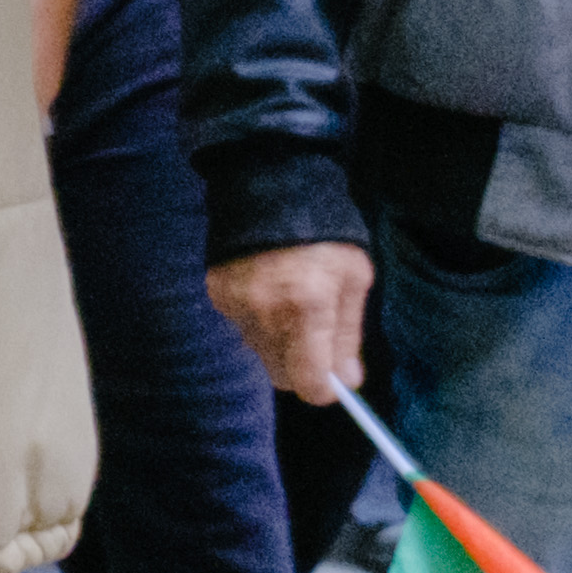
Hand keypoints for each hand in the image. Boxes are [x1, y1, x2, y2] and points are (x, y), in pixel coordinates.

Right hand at [205, 239, 371, 403]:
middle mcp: (265, 312)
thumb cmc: (326, 232)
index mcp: (307, 306)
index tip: (335, 380)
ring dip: (279, 342)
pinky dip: (258, 320)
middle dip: (302, 367)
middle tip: (317, 339)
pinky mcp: (217, 294)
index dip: (324, 388)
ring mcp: (235, 304)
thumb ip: (348, 334)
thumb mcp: (354, 278)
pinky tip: (268, 288)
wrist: (272, 184)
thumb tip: (348, 381)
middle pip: (281, 376)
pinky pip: (242, 328)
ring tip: (291, 301)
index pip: (308, 383)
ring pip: (261, 353)